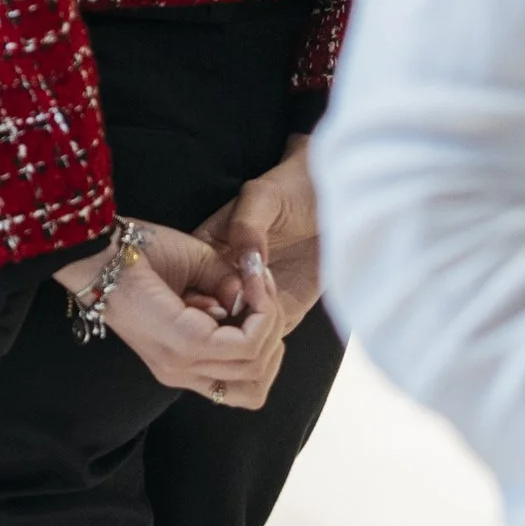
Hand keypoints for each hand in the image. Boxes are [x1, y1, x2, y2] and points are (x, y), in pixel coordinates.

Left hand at [55, 220, 287, 409]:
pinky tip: (248, 283)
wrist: (104, 248)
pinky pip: (246, 343)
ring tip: (255, 282)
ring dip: (269, 319)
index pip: (248, 384)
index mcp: (184, 364)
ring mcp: (183, 364)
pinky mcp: (186, 345)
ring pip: (256, 364)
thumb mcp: (203, 273)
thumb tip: (253, 304)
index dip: (265, 338)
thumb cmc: (146, 254)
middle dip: (272, 331)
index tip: (255, 289)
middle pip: (257, 383)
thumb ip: (234, 291)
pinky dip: (260, 311)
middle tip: (259, 286)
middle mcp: (182, 373)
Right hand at [200, 139, 322, 331]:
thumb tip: (245, 260)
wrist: (333, 199)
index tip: (227, 298)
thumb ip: (248, 225)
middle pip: (211, 319)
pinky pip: (269, 337)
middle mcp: (223, 280)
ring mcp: (252, 300)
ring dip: (252, 334)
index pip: (191, 286)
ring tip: (270, 311)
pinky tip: (281, 319)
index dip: (202, 300)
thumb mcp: (264, 197)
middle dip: (228, 323)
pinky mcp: (283, 311)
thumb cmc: (292, 188)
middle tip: (253, 308)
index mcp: (208, 251)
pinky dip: (272, 336)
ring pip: (239, 336)